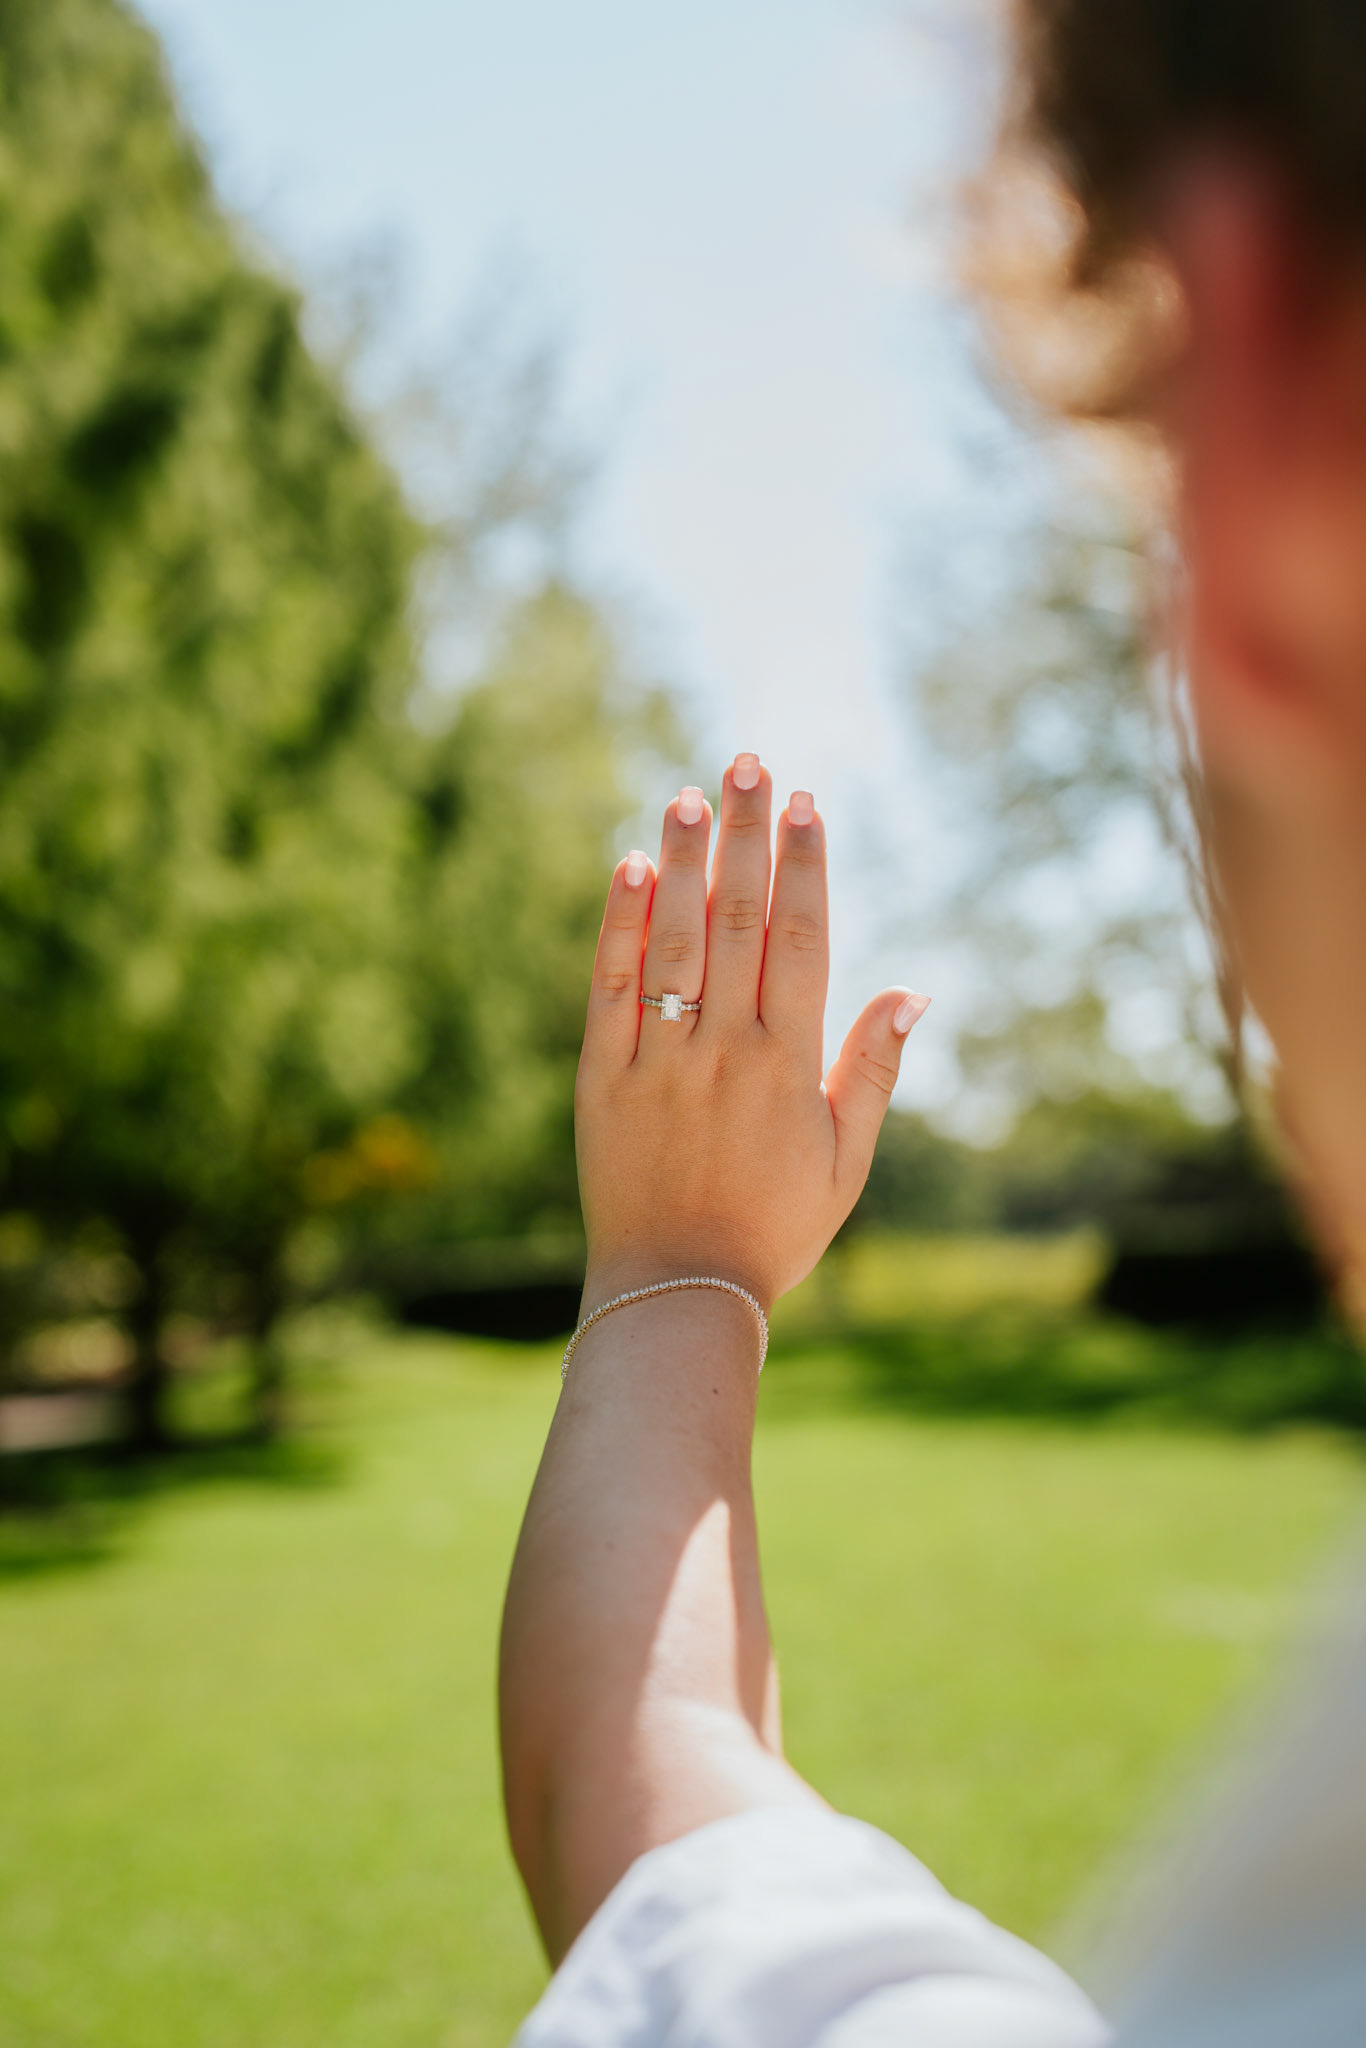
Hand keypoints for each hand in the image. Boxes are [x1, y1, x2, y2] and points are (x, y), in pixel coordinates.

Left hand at [574, 755, 928, 1310]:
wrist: (678, 1292)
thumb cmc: (774, 1228)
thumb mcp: (847, 1159)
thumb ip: (873, 1067)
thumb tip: (914, 988)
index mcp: (788, 1064)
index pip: (801, 939)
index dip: (804, 865)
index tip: (806, 803)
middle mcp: (725, 1050)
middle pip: (737, 921)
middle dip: (745, 836)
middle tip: (748, 762)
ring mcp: (660, 1061)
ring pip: (674, 942)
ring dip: (684, 864)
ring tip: (690, 793)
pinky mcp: (602, 1078)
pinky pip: (610, 990)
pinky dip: (619, 928)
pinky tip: (628, 868)